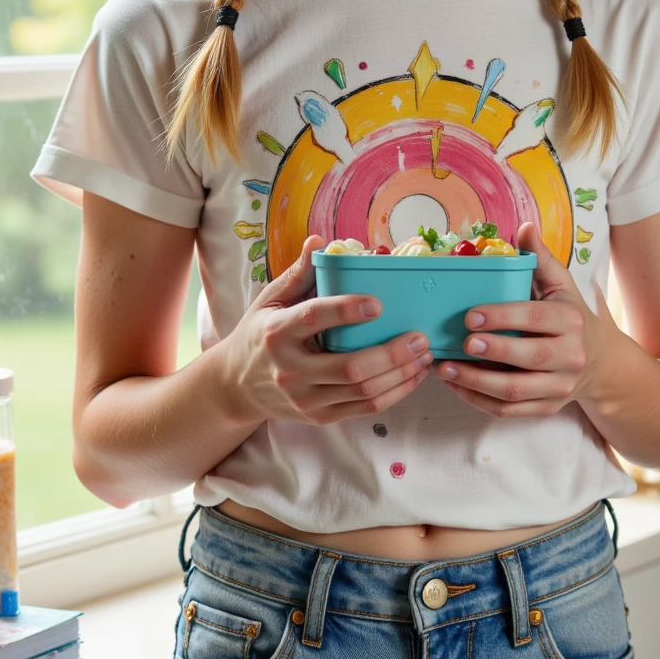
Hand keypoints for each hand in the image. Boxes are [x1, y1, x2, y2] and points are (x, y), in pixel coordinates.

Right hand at [222, 235, 433, 426]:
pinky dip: (394, 393)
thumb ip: (298, 274)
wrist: (235, 386)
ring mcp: (306, 398)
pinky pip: (365, 408)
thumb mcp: (270, 300)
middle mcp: (291, 369)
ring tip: (423, 355)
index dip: (346, 311)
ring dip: (401, 374)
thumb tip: (319, 241)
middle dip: (391, 353)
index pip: (314, 319)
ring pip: (363, 391)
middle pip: (350, 367)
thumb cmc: (259, 335)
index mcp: (278, 332)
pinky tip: (411, 376)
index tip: (378, 304)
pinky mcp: (319, 416)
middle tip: (419, 337)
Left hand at [436, 223, 617, 417]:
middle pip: (528, 358)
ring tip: (446, 368)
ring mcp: (560, 387)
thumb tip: (525, 228)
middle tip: (460, 343)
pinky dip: (479, 401)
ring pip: (515, 391)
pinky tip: (457, 386)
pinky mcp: (548, 408)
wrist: (600, 362)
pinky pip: (510, 411)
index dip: (503, 317)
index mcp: (571, 320)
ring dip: (476, 382)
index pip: (536, 318)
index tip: (471, 315)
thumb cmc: (570, 316)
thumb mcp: (561, 285)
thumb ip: (541, 259)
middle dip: (491, 351)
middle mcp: (570, 356)